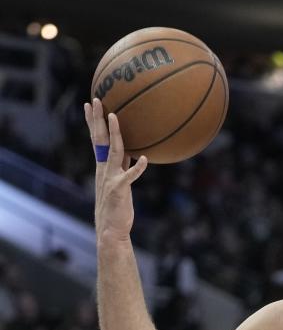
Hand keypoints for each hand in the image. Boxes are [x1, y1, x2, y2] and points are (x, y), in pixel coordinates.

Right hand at [84, 98, 147, 241]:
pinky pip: (130, 176)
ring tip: (115, 117)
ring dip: (115, 134)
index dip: (93, 122)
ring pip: (114, 151)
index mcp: (103, 166)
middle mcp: (104, 169)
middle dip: (97, 119)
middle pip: (100, 139)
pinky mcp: (119, 189)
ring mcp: (111, 178)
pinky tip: (145, 159)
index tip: (91, 105)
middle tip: (96, 100)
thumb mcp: (120, 181)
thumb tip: (137, 152)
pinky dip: (137, 168)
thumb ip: (124, 166)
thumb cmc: (117, 206)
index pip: (96, 139)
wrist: (111, 228)